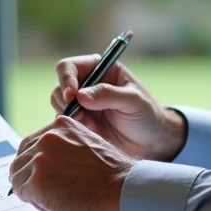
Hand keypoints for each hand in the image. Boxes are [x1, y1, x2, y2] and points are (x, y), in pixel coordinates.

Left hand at [9, 116, 133, 210]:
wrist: (124, 191)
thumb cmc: (111, 176)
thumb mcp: (86, 146)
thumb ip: (64, 148)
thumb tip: (43, 163)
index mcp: (60, 126)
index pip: (30, 144)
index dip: (35, 164)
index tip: (46, 176)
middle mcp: (47, 138)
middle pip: (19, 160)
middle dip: (29, 177)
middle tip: (47, 191)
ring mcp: (40, 160)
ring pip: (17, 177)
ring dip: (32, 191)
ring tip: (54, 200)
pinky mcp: (37, 182)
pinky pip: (22, 194)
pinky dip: (35, 203)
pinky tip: (55, 206)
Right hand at [51, 56, 186, 160]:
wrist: (152, 143)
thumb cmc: (147, 115)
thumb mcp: (133, 102)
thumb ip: (108, 95)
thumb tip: (80, 95)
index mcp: (100, 70)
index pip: (71, 66)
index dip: (66, 79)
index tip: (72, 96)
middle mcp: (87, 85)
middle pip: (60, 86)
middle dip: (65, 101)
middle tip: (80, 116)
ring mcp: (82, 105)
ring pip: (59, 105)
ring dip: (68, 116)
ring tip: (89, 126)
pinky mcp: (80, 123)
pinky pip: (63, 124)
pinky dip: (70, 128)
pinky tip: (89, 133)